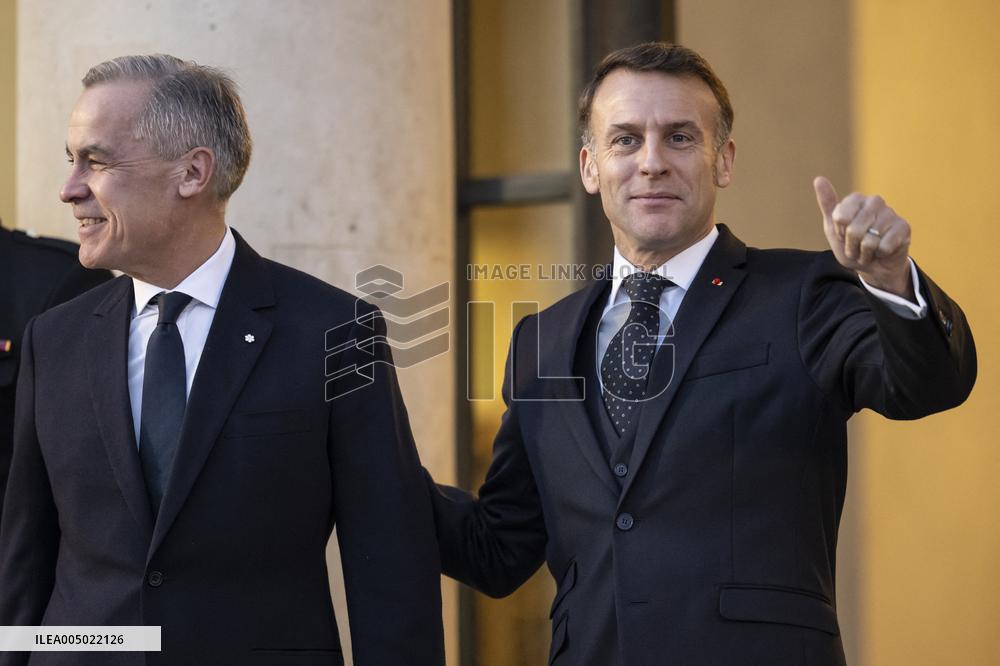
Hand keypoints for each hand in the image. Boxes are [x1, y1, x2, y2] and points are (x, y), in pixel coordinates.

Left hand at [813, 176, 913, 299]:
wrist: (873, 265)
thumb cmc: (851, 245)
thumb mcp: (833, 227)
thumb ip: (827, 204)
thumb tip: (819, 179)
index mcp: (856, 199)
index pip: (840, 218)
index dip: (840, 233)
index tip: (844, 235)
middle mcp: (875, 201)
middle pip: (853, 230)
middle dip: (851, 246)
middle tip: (857, 246)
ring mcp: (891, 213)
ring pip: (869, 241)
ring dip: (865, 252)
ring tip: (869, 250)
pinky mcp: (904, 227)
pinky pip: (884, 246)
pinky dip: (880, 254)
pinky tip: (883, 251)